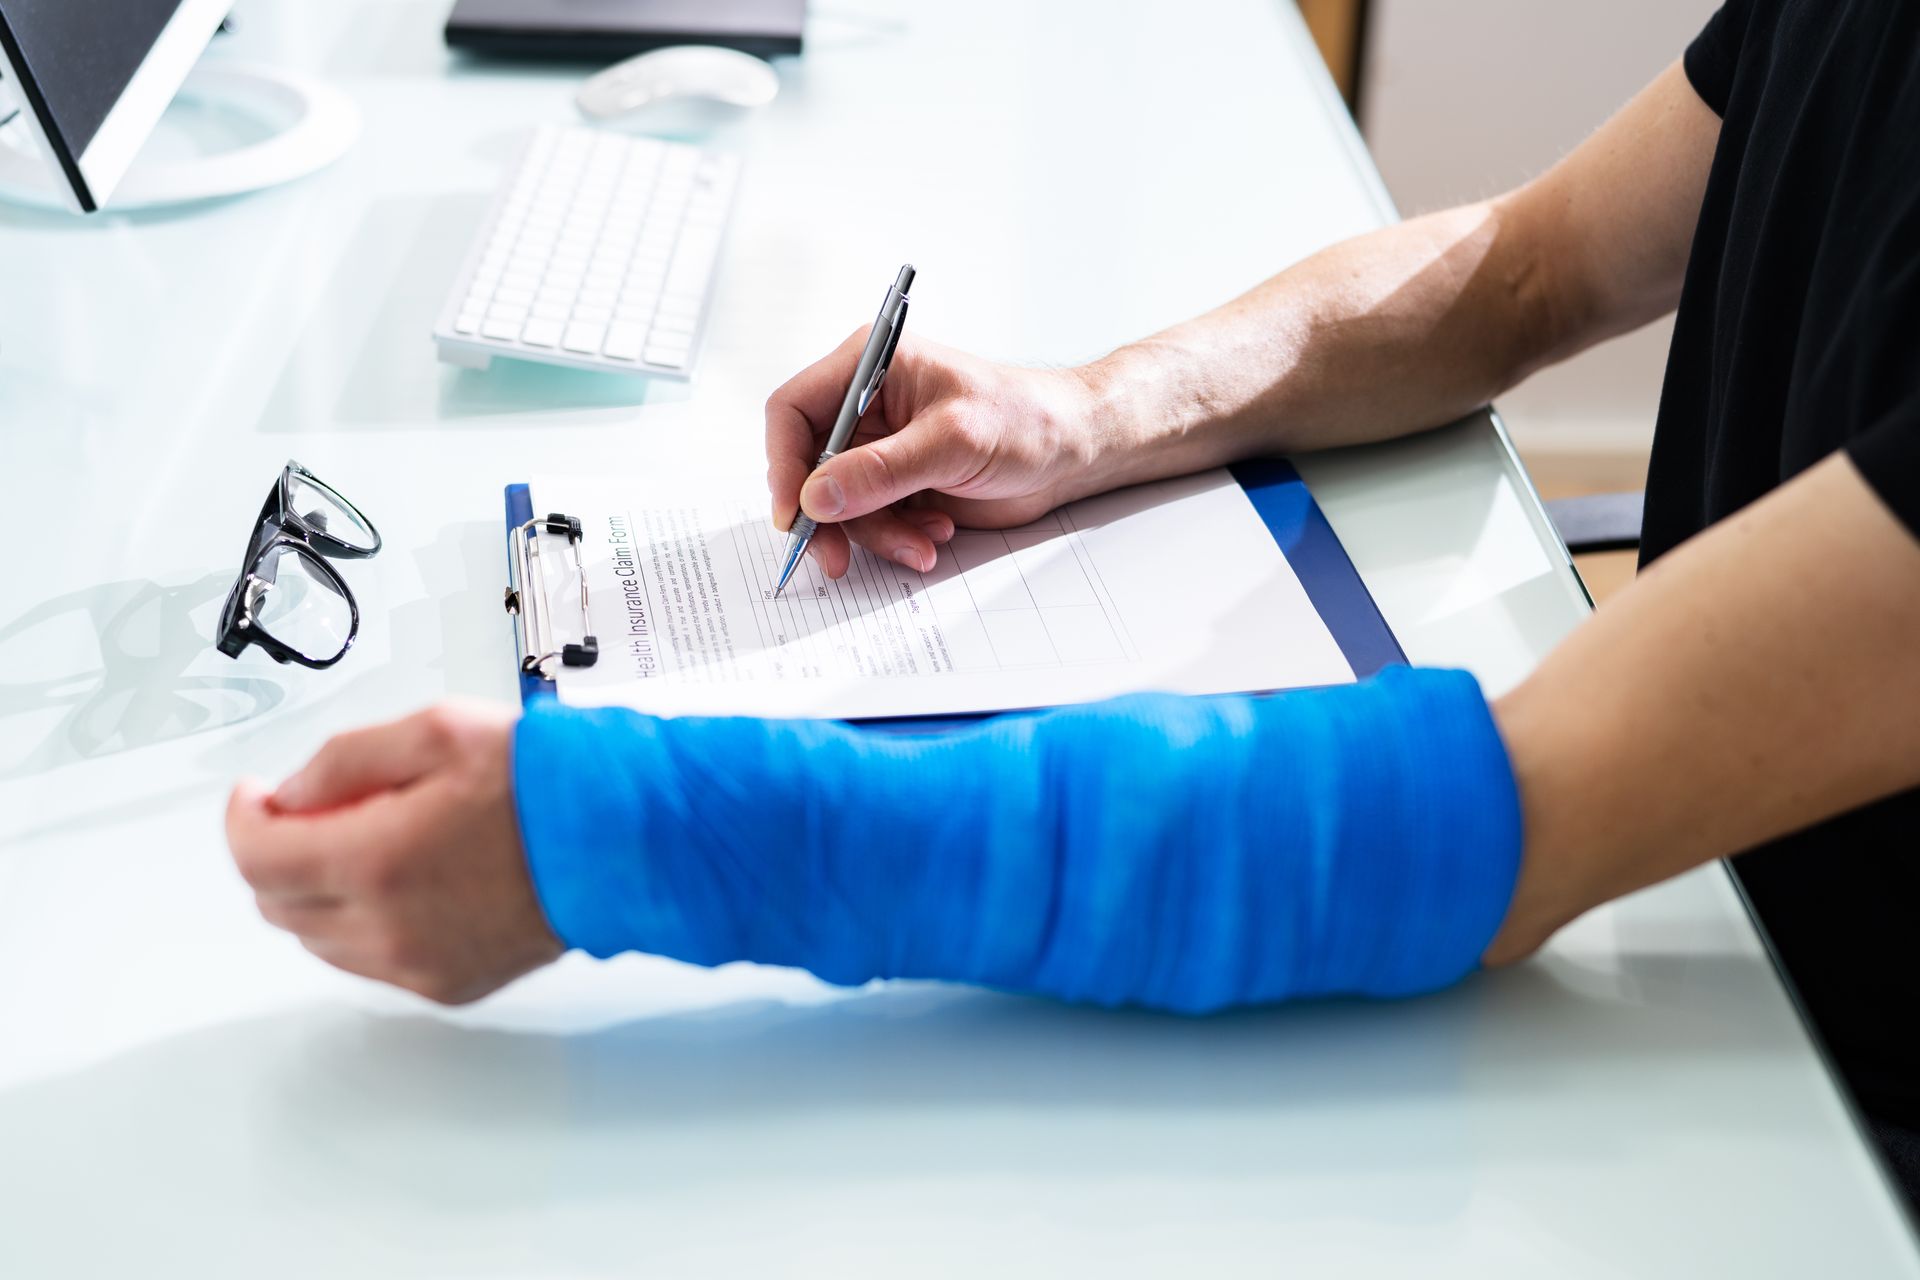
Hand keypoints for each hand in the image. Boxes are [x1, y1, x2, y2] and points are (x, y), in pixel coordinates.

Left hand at [225, 702, 562, 1004]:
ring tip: (373, 840)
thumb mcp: (438, 729)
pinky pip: (371, 962)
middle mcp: (388, 926)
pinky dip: (367, 923)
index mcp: (376, 859)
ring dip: (322, 890)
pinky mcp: (447, 985)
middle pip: (277, 904)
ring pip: (318, 939)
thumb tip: (291, 791)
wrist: (625, 840)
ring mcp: (416, 964)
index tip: (255, 797)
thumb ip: (346, 758)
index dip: (243, 818)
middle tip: (313, 811)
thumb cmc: (551, 784)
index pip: (254, 857)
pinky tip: (409, 880)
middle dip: (279, 852)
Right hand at [766, 331, 1113, 577]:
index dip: (783, 463)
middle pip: (808, 467)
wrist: (1073, 451)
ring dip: (876, 534)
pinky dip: (898, 537)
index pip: (793, 410)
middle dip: (826, 517)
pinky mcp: (898, 485)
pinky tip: (936, 533)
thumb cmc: (1026, 420)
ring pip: (840, 504)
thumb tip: (816, 499)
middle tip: (834, 559)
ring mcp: (881, 448)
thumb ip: (882, 471)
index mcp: (869, 366)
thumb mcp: (953, 441)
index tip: (794, 514)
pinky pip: (871, 521)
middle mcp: (866, 405)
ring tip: (923, 543)